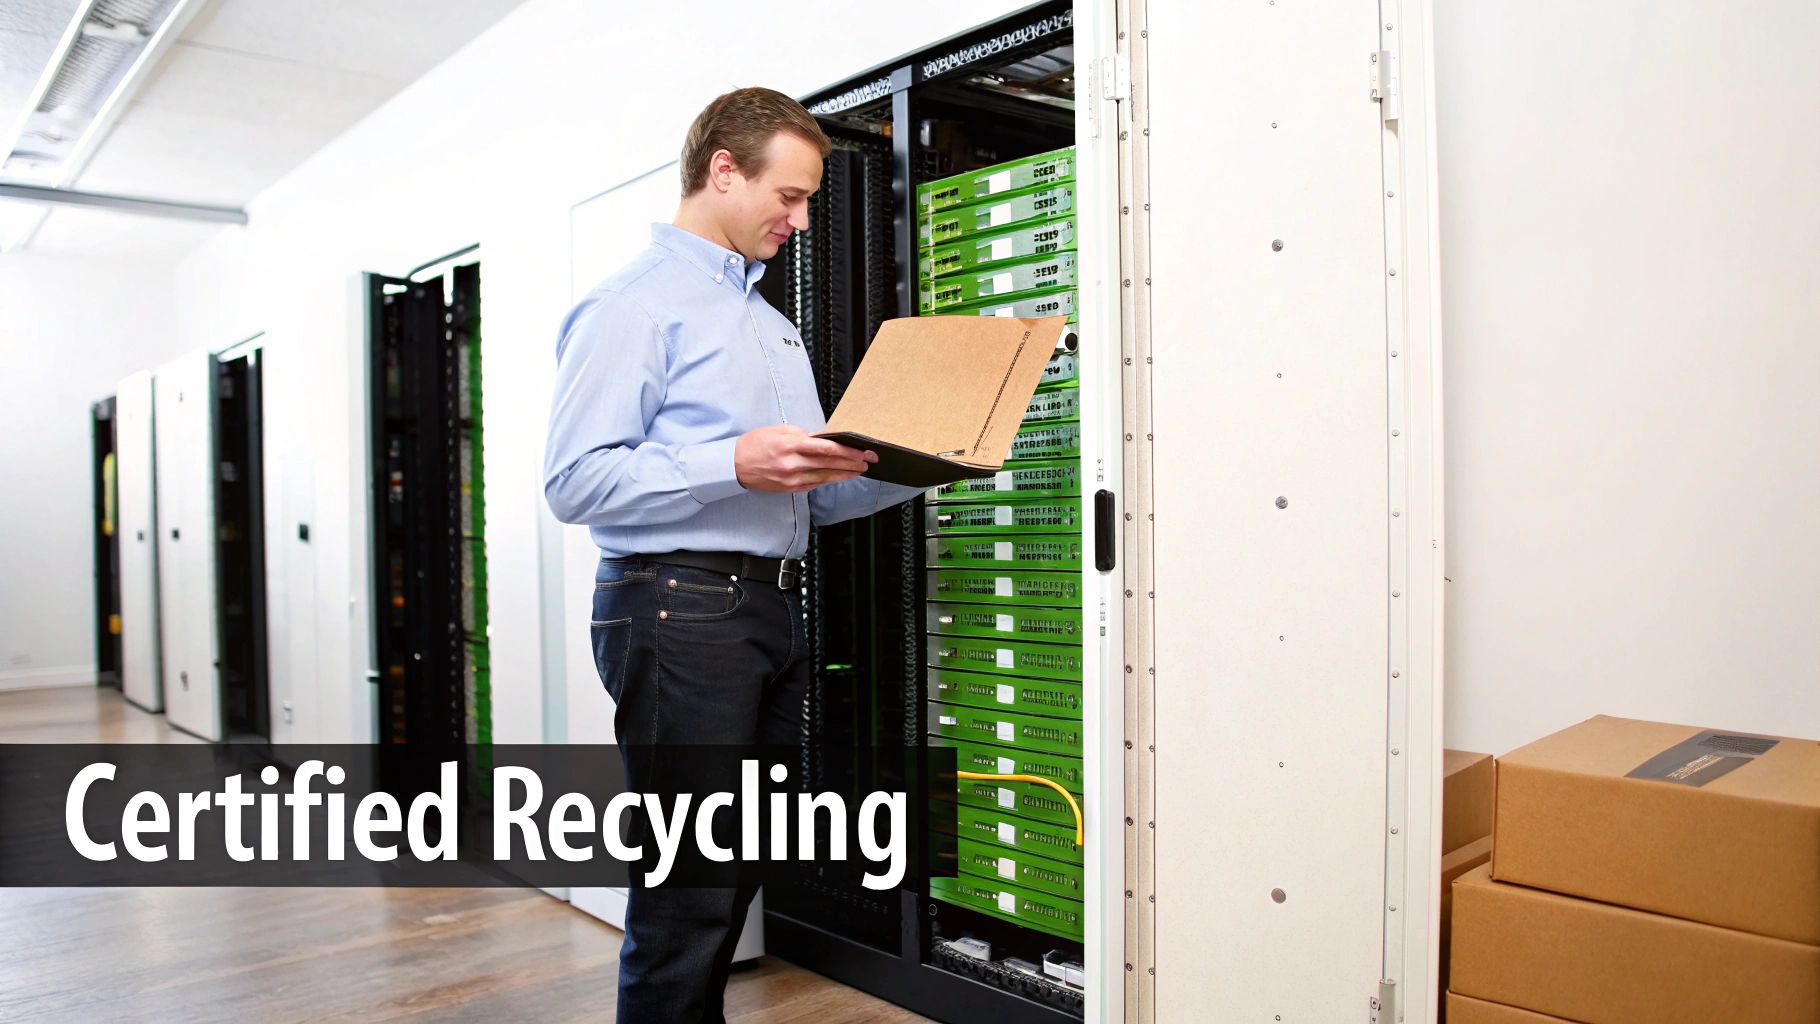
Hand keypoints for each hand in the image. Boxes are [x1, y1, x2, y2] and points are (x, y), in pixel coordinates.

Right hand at [734, 425, 878, 492]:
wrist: (735, 465)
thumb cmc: (755, 444)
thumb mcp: (779, 430)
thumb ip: (803, 436)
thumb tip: (823, 440)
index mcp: (791, 445)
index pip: (826, 449)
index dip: (847, 451)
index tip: (862, 451)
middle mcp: (793, 464)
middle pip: (830, 464)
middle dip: (852, 463)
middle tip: (868, 461)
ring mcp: (792, 479)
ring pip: (825, 477)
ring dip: (845, 474)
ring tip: (860, 470)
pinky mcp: (791, 488)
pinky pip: (815, 484)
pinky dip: (829, 479)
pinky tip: (840, 476)